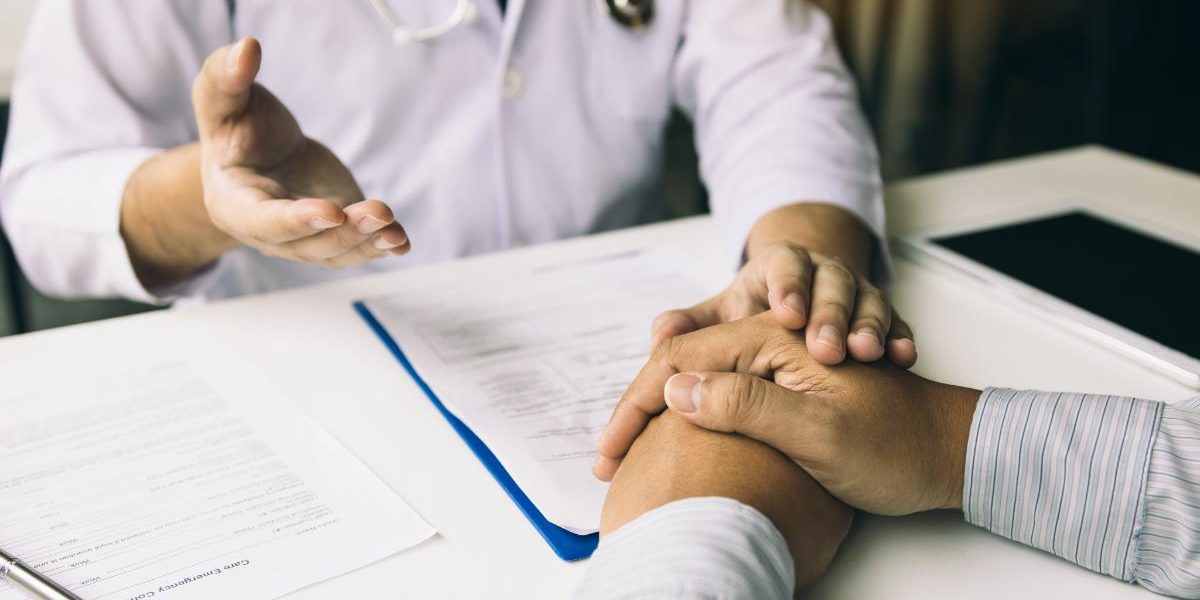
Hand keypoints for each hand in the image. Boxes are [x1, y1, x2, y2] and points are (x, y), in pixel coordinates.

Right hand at [193, 37, 409, 266]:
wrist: (260, 154)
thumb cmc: (238, 127)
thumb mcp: (223, 100)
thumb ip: (225, 78)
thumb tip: (246, 48)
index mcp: (234, 204)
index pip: (264, 221)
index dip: (297, 220)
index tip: (331, 209)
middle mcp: (270, 234)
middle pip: (309, 244)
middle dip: (345, 232)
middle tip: (379, 213)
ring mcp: (305, 240)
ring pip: (337, 251)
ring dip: (367, 243)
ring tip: (394, 230)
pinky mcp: (336, 234)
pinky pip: (357, 248)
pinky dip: (380, 247)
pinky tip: (401, 242)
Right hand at [596, 312, 977, 515]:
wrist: (949, 454)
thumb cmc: (894, 445)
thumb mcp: (819, 430)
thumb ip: (747, 404)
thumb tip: (675, 388)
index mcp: (773, 338)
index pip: (681, 360)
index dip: (638, 406)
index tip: (610, 455)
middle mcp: (769, 341)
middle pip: (681, 366)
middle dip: (638, 410)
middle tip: (608, 460)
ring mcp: (776, 363)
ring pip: (697, 379)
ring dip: (658, 412)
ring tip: (629, 449)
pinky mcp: (784, 388)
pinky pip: (722, 394)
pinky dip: (690, 416)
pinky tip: (674, 438)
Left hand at [651, 243, 916, 366]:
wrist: (810, 308)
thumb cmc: (760, 319)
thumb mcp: (727, 319)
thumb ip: (693, 330)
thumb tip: (659, 340)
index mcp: (777, 270)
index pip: (783, 267)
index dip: (788, 286)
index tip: (786, 314)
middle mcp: (819, 276)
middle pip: (830, 282)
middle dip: (830, 312)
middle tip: (827, 348)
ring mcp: (855, 295)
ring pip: (867, 299)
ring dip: (867, 324)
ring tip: (866, 353)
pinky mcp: (883, 319)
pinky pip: (898, 323)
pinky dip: (901, 338)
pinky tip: (904, 357)